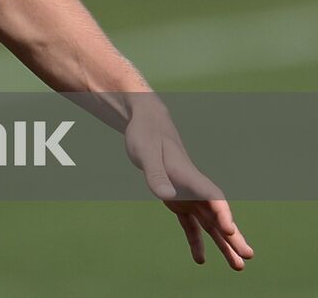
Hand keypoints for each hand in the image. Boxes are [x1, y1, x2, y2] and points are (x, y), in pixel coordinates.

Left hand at [124, 107, 254, 269]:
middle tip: (247, 257)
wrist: (147, 126)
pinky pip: (189, 225)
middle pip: (218, 215)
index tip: (229, 229)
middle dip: (233, 236)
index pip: (213, 197)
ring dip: (223, 244)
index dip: (223, 213)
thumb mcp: (146, 153)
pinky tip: (200, 259)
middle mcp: (194, 188)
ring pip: (210, 224)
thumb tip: (167, 196)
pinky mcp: (177, 201)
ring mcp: (188, 196)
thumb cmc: (146, 136)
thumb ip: (156, 174)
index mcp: (190, 176)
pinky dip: (195, 241)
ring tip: (237, 267)